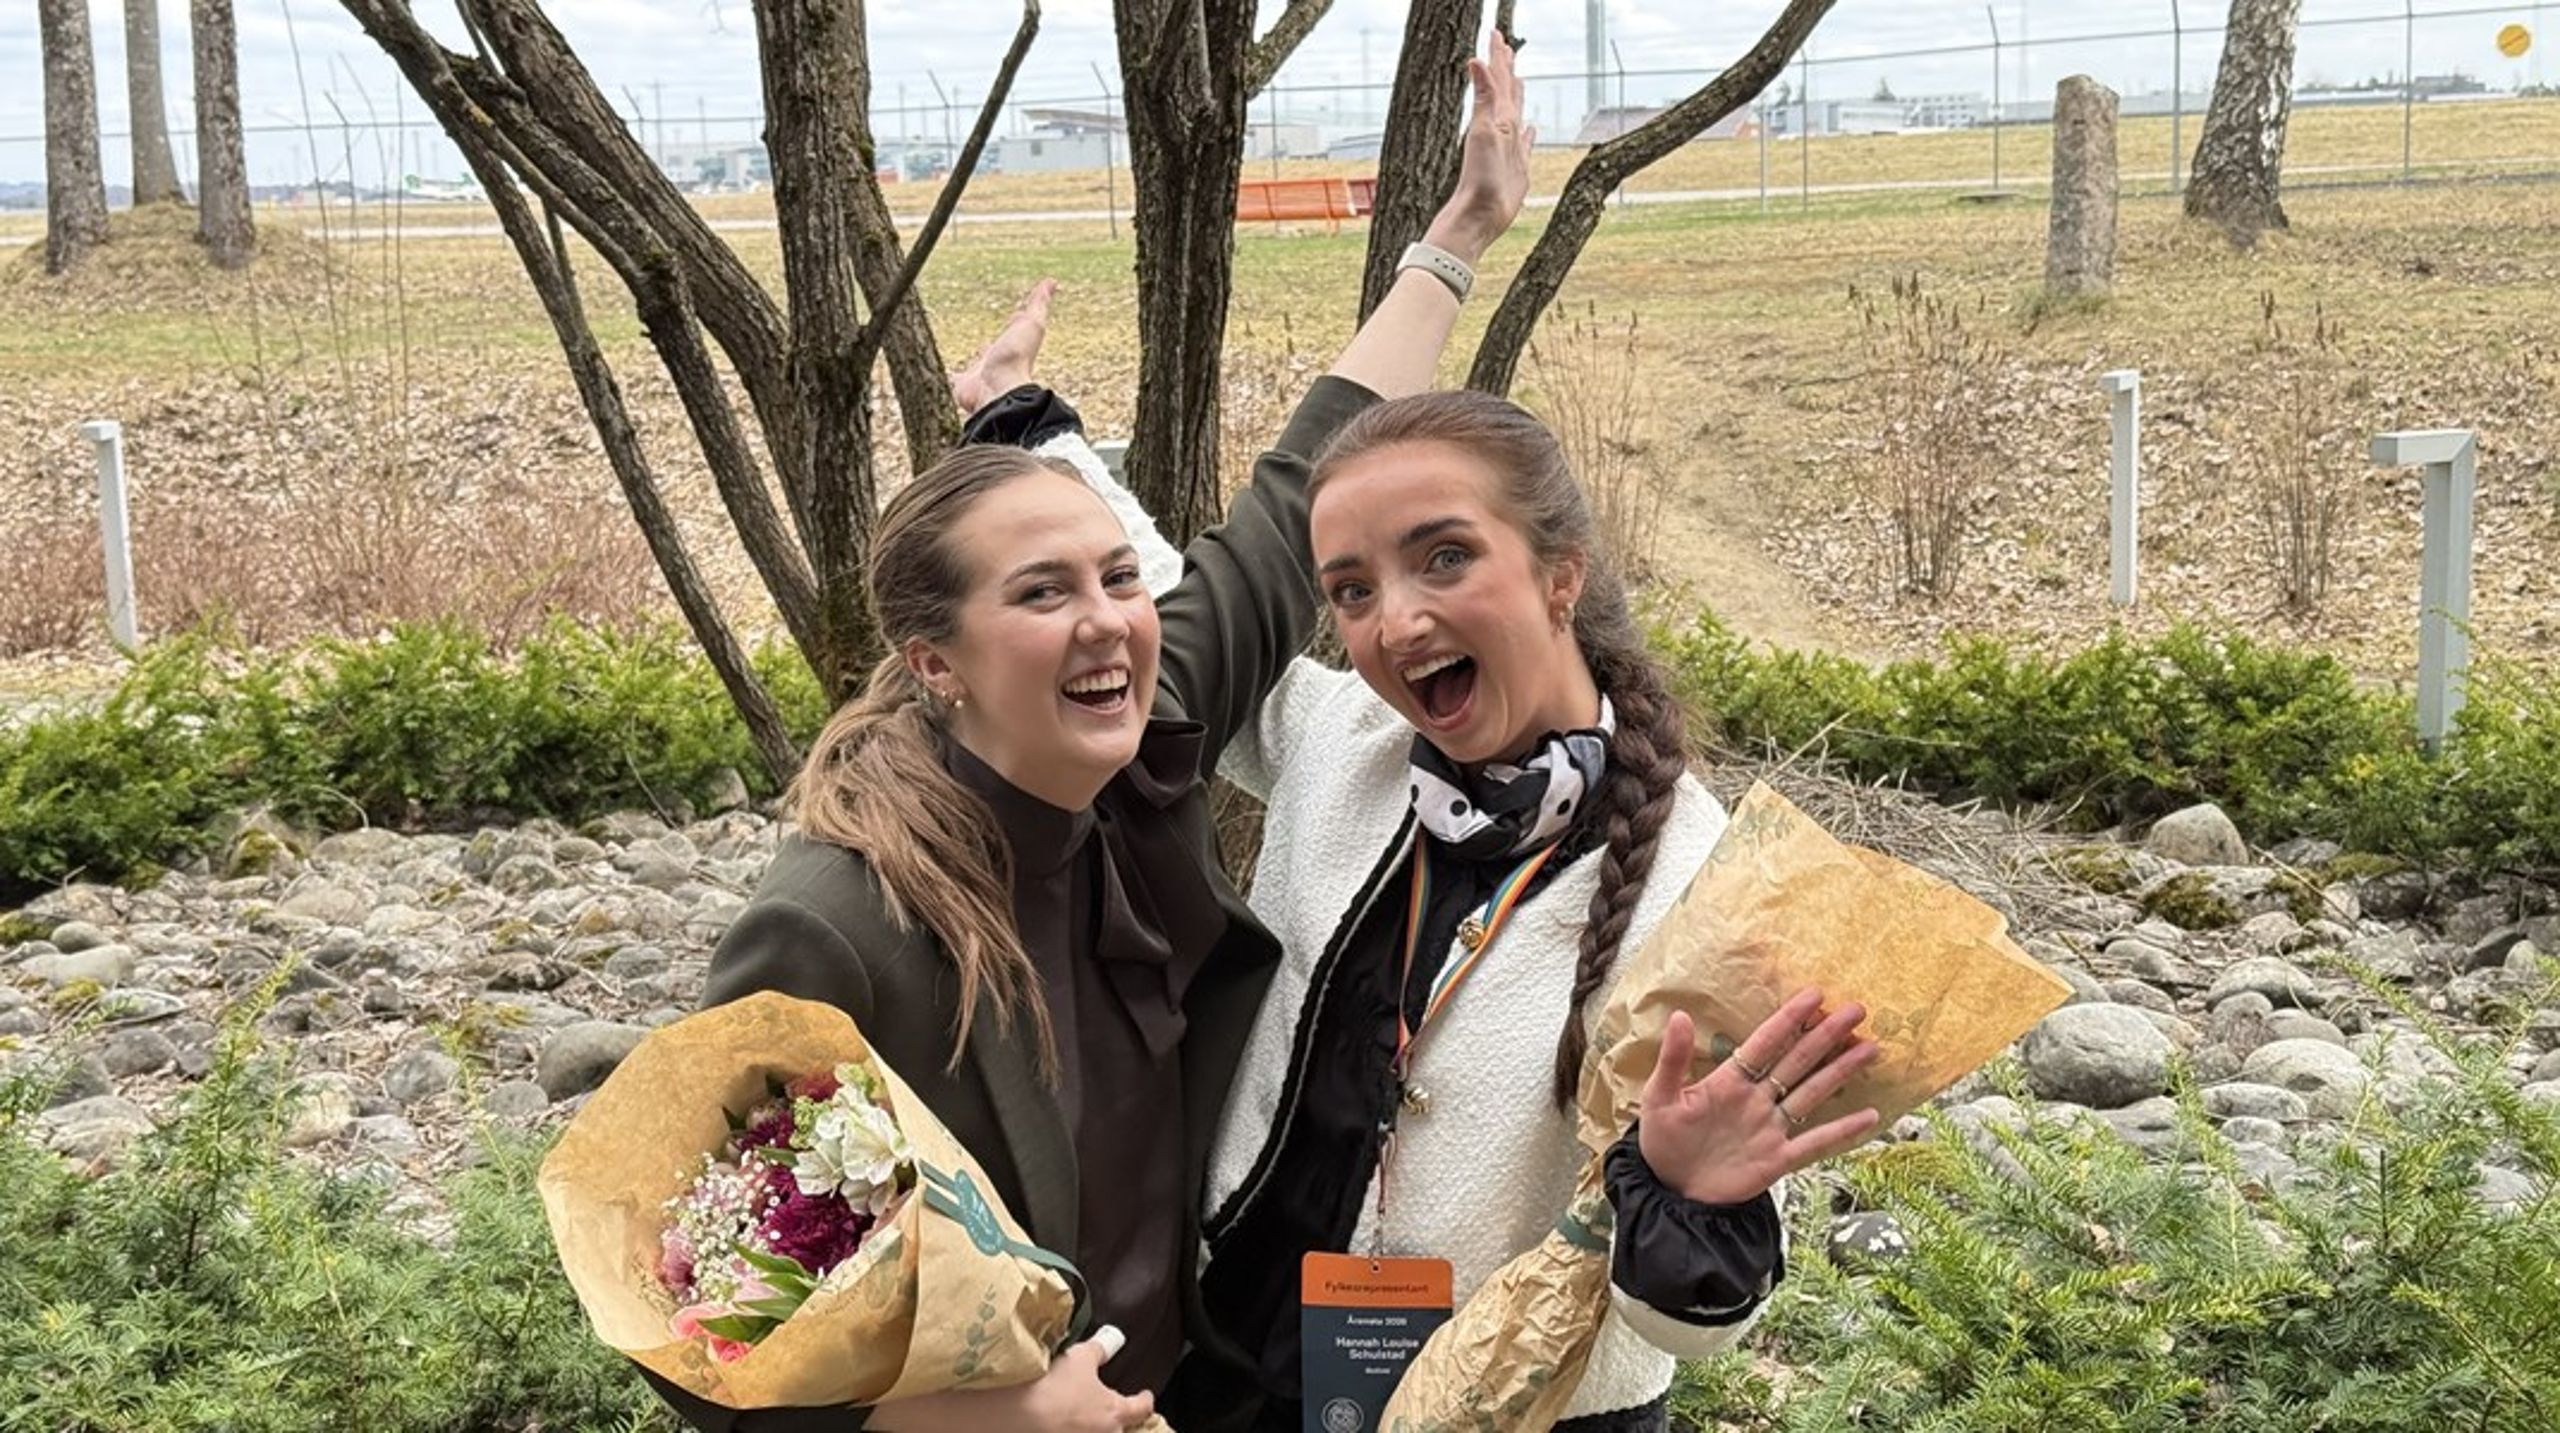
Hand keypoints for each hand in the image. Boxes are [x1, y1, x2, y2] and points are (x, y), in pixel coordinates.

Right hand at [870, 1324, 1153, 1432]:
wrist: (1014, 1417)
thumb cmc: (1053, 1386)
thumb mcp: (1080, 1357)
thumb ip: (1099, 1349)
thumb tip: (1113, 1337)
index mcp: (1113, 1412)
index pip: (1140, 1408)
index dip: (1143, 1400)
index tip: (1145, 1395)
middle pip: (1118, 1429)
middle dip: (1113, 1420)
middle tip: (1102, 1407)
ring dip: (1087, 1425)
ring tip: (1072, 1413)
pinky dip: (1064, 1427)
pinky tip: (1052, 1420)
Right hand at [950, 277, 1058, 416]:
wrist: (998, 391)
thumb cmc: (1016, 358)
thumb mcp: (1031, 323)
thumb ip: (1038, 304)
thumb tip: (1052, 282)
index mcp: (1012, 347)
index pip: (1013, 333)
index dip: (1014, 324)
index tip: (1014, 316)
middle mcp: (997, 362)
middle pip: (992, 352)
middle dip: (989, 347)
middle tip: (985, 341)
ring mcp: (979, 375)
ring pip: (973, 367)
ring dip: (969, 362)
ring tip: (961, 355)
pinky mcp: (962, 386)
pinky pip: (952, 380)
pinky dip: (946, 376)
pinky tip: (940, 373)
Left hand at [1423, 28, 1533, 266]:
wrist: (1481, 214)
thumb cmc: (1480, 176)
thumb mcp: (1484, 131)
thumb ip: (1484, 96)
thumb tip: (1474, 59)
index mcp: (1495, 117)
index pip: (1497, 78)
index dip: (1497, 56)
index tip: (1496, 33)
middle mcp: (1502, 129)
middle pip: (1506, 91)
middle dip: (1506, 68)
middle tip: (1506, 47)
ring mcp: (1510, 147)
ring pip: (1516, 112)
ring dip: (1518, 95)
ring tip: (1520, 79)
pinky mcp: (1518, 167)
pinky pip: (1526, 144)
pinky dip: (1529, 133)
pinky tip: (1531, 128)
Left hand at [1637, 990, 1882, 1206]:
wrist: (1671, 1191)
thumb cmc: (1663, 1140)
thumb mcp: (1661, 1097)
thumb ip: (1673, 1060)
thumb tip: (1679, 1015)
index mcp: (1729, 1081)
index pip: (1765, 1043)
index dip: (1789, 1019)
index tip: (1815, 995)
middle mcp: (1756, 1100)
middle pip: (1797, 1061)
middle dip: (1826, 1035)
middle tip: (1857, 1010)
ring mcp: (1770, 1128)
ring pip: (1812, 1093)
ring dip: (1841, 1071)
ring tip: (1870, 1047)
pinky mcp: (1777, 1159)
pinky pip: (1815, 1143)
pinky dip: (1843, 1131)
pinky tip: (1871, 1116)